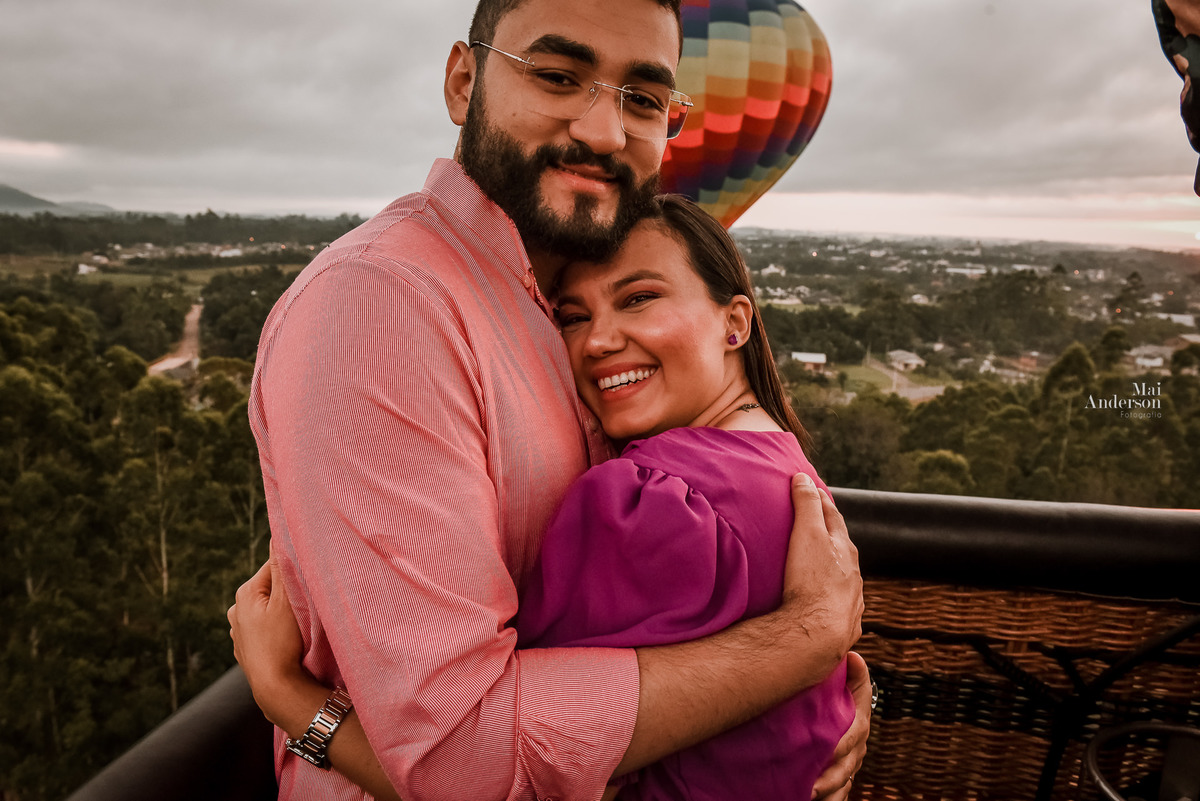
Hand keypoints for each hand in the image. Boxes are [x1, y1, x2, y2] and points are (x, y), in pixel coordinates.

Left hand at [228, 542, 306, 727]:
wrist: (276, 688)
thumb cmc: (282, 642)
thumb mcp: (287, 600)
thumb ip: (283, 566)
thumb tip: (278, 534)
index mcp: (245, 593)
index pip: (275, 567)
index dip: (295, 573)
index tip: (309, 582)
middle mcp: (236, 610)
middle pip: (272, 589)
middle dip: (289, 593)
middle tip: (307, 606)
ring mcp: (240, 633)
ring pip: (270, 611)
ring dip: (284, 613)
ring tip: (299, 626)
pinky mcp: (248, 651)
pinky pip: (267, 630)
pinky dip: (278, 632)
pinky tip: (289, 642)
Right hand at [780, 474, 863, 672]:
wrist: (818, 634)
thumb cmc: (811, 582)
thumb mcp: (807, 535)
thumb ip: (806, 505)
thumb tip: (803, 478)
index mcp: (844, 549)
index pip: (834, 517)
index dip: (822, 502)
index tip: (814, 490)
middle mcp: (853, 573)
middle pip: (842, 547)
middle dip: (831, 534)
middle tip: (818, 523)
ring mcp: (851, 599)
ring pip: (845, 577)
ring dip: (834, 567)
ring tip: (820, 564)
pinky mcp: (844, 623)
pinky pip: (840, 604)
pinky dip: (834, 596)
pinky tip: (825, 602)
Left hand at [811, 652, 871, 799]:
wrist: (846, 719)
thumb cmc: (845, 699)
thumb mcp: (853, 687)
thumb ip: (854, 675)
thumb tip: (853, 655)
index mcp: (859, 727)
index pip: (852, 738)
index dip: (841, 746)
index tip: (828, 751)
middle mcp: (855, 750)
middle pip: (845, 769)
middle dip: (830, 779)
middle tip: (810, 787)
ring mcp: (848, 767)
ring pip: (841, 785)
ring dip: (828, 793)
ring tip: (808, 797)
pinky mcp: (838, 779)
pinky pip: (837, 794)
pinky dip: (829, 799)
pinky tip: (807, 799)